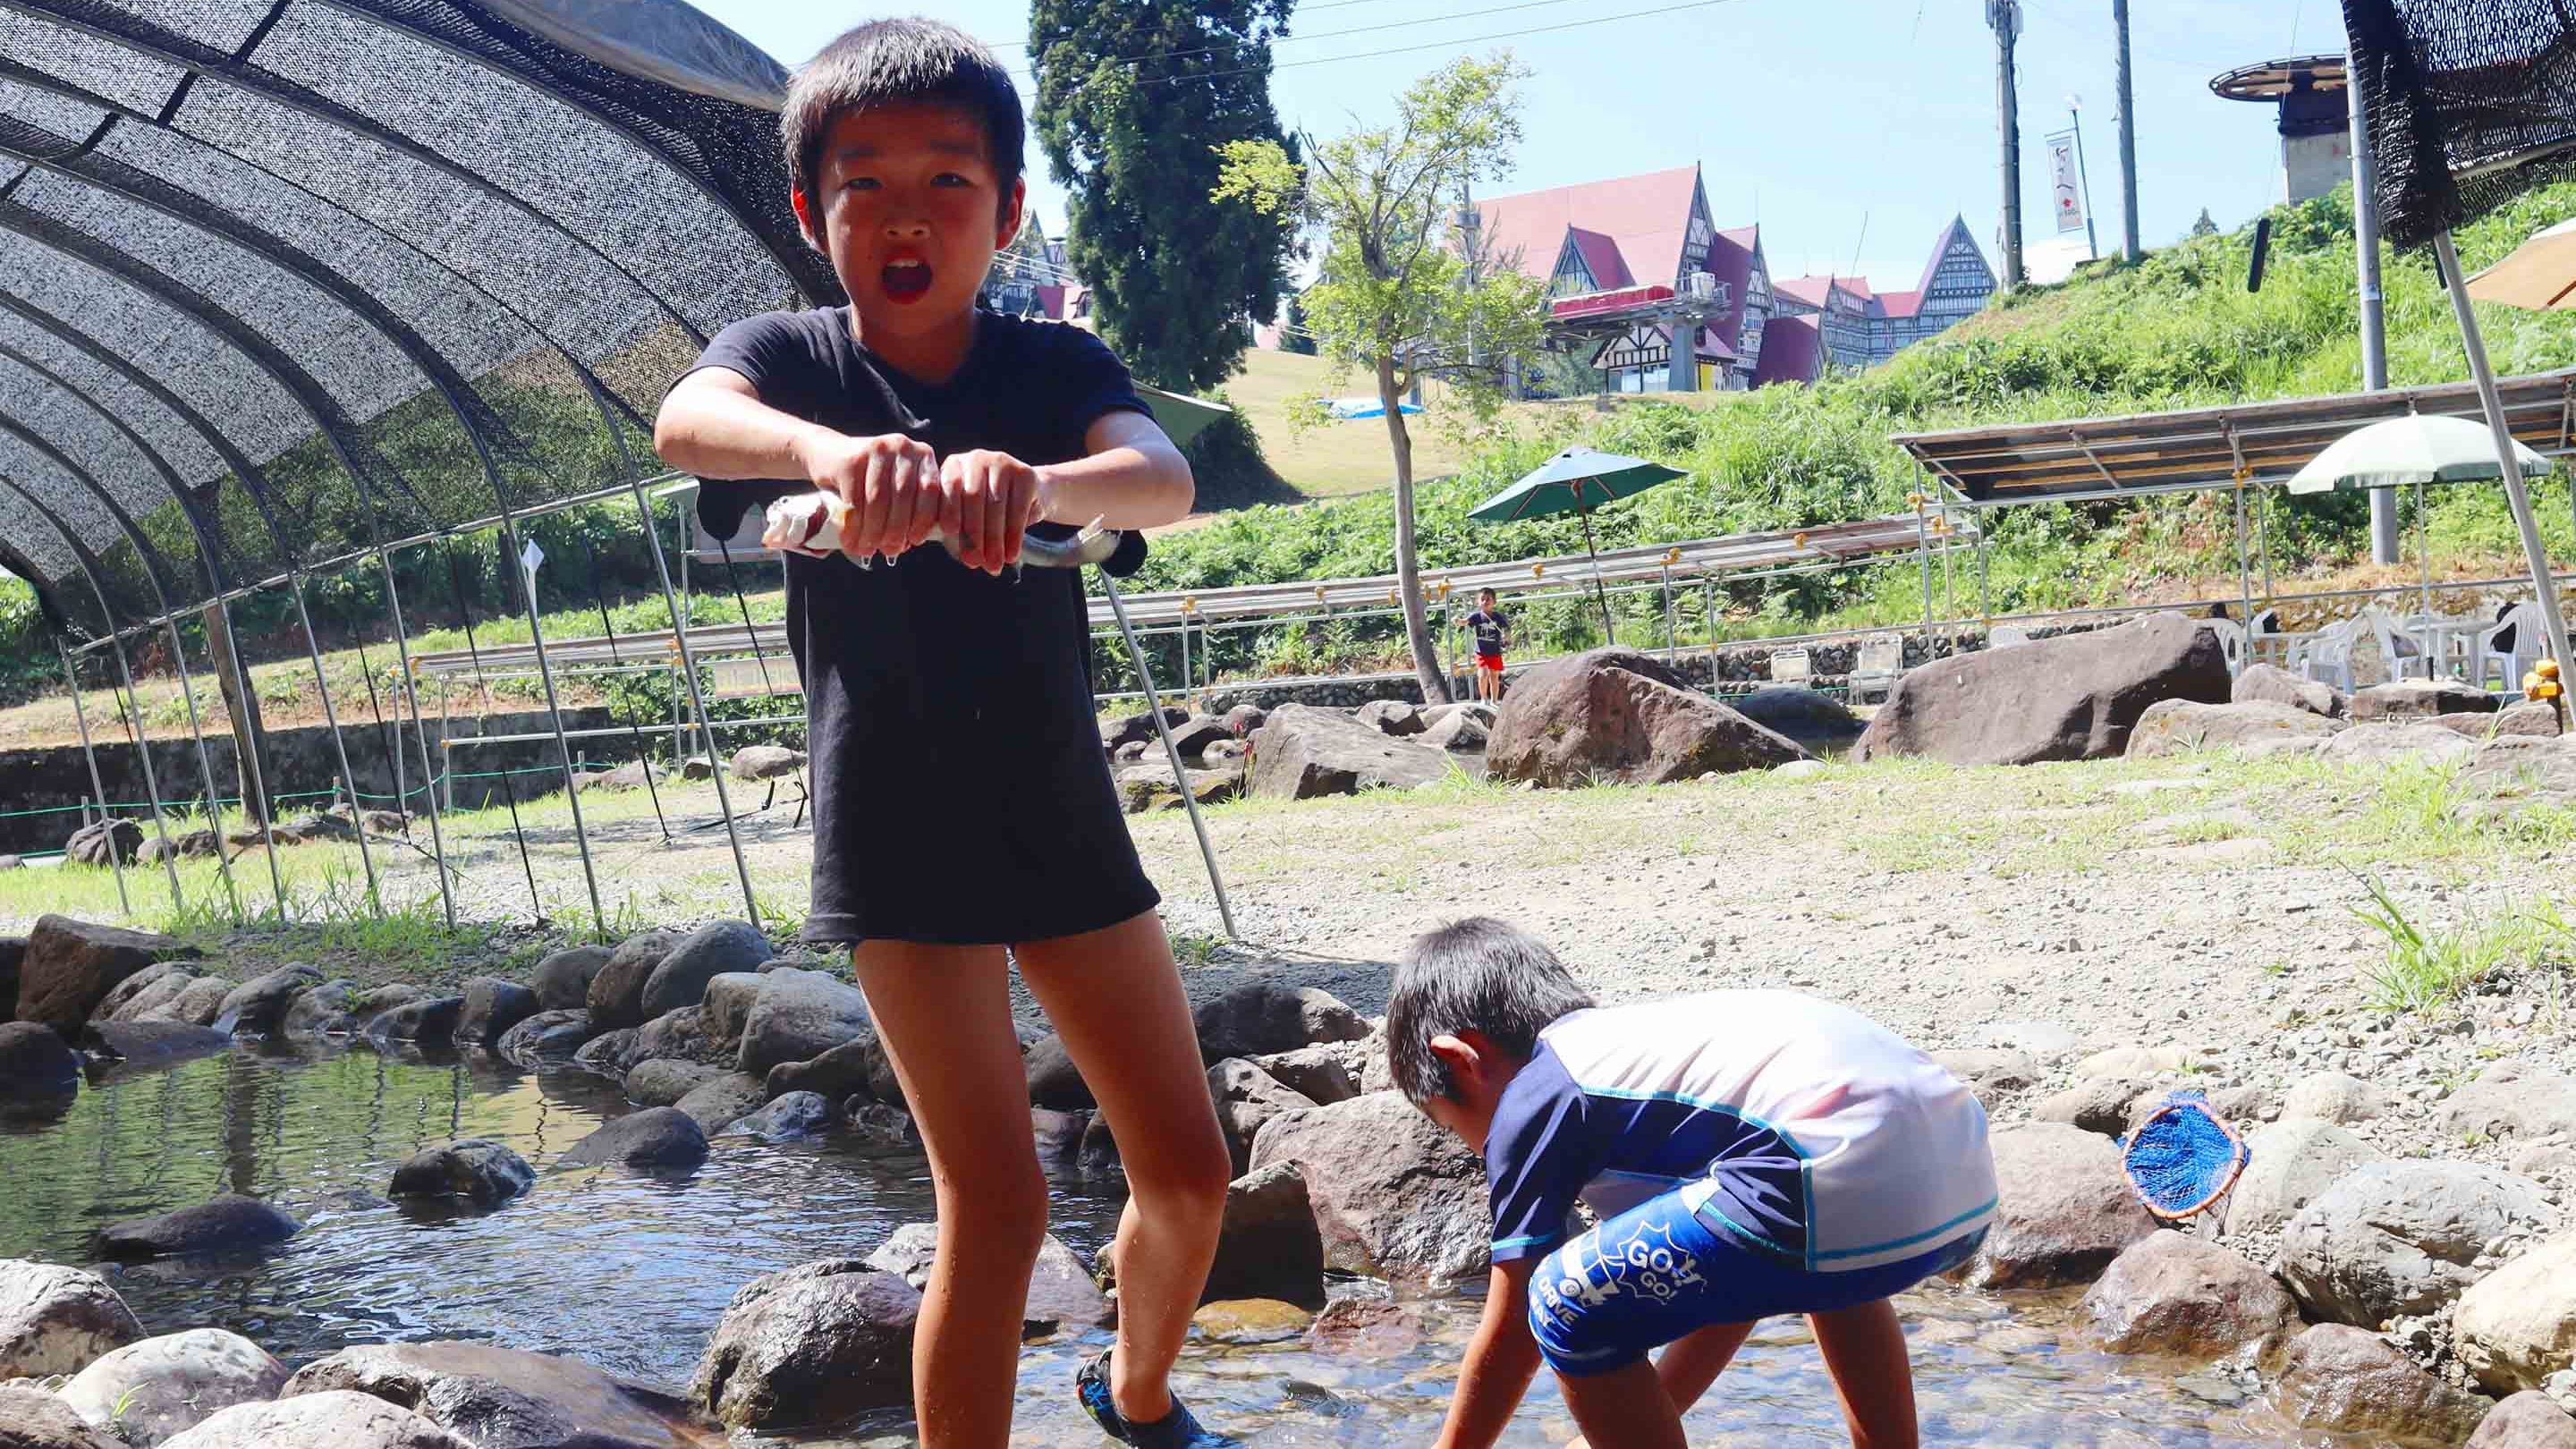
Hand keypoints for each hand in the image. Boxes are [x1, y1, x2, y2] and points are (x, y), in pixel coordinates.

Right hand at [798, 430, 939, 560]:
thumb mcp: (895, 485)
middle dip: (896, 530)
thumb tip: (909, 543)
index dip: (925, 519)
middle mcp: (903, 447)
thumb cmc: (869, 479)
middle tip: (889, 551)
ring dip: (873, 531)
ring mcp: (877, 449)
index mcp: (922, 455)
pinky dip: (853, 525)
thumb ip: (910, 507)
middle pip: (903, 496)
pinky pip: (855, 499)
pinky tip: (850, 540)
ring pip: (878, 500)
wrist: (829, 454)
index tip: (916, 541)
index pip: (931, 490)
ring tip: (867, 549)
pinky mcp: (852, 458)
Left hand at [938, 450, 1049, 572]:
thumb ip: (955, 528)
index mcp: (953, 466)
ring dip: (994, 540)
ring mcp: (1002, 462)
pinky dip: (1014, 536)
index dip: (949, 509)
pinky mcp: (1025, 473)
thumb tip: (957, 555)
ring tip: (993, 566)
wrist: (1027, 496)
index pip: (949, 486)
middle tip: (974, 562)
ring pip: (996, 505)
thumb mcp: (964, 515)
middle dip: (973, 533)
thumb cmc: (984, 511)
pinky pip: (1018, 508)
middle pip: (973, 497)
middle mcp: (976, 458)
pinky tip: (1011, 555)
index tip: (949, 532)